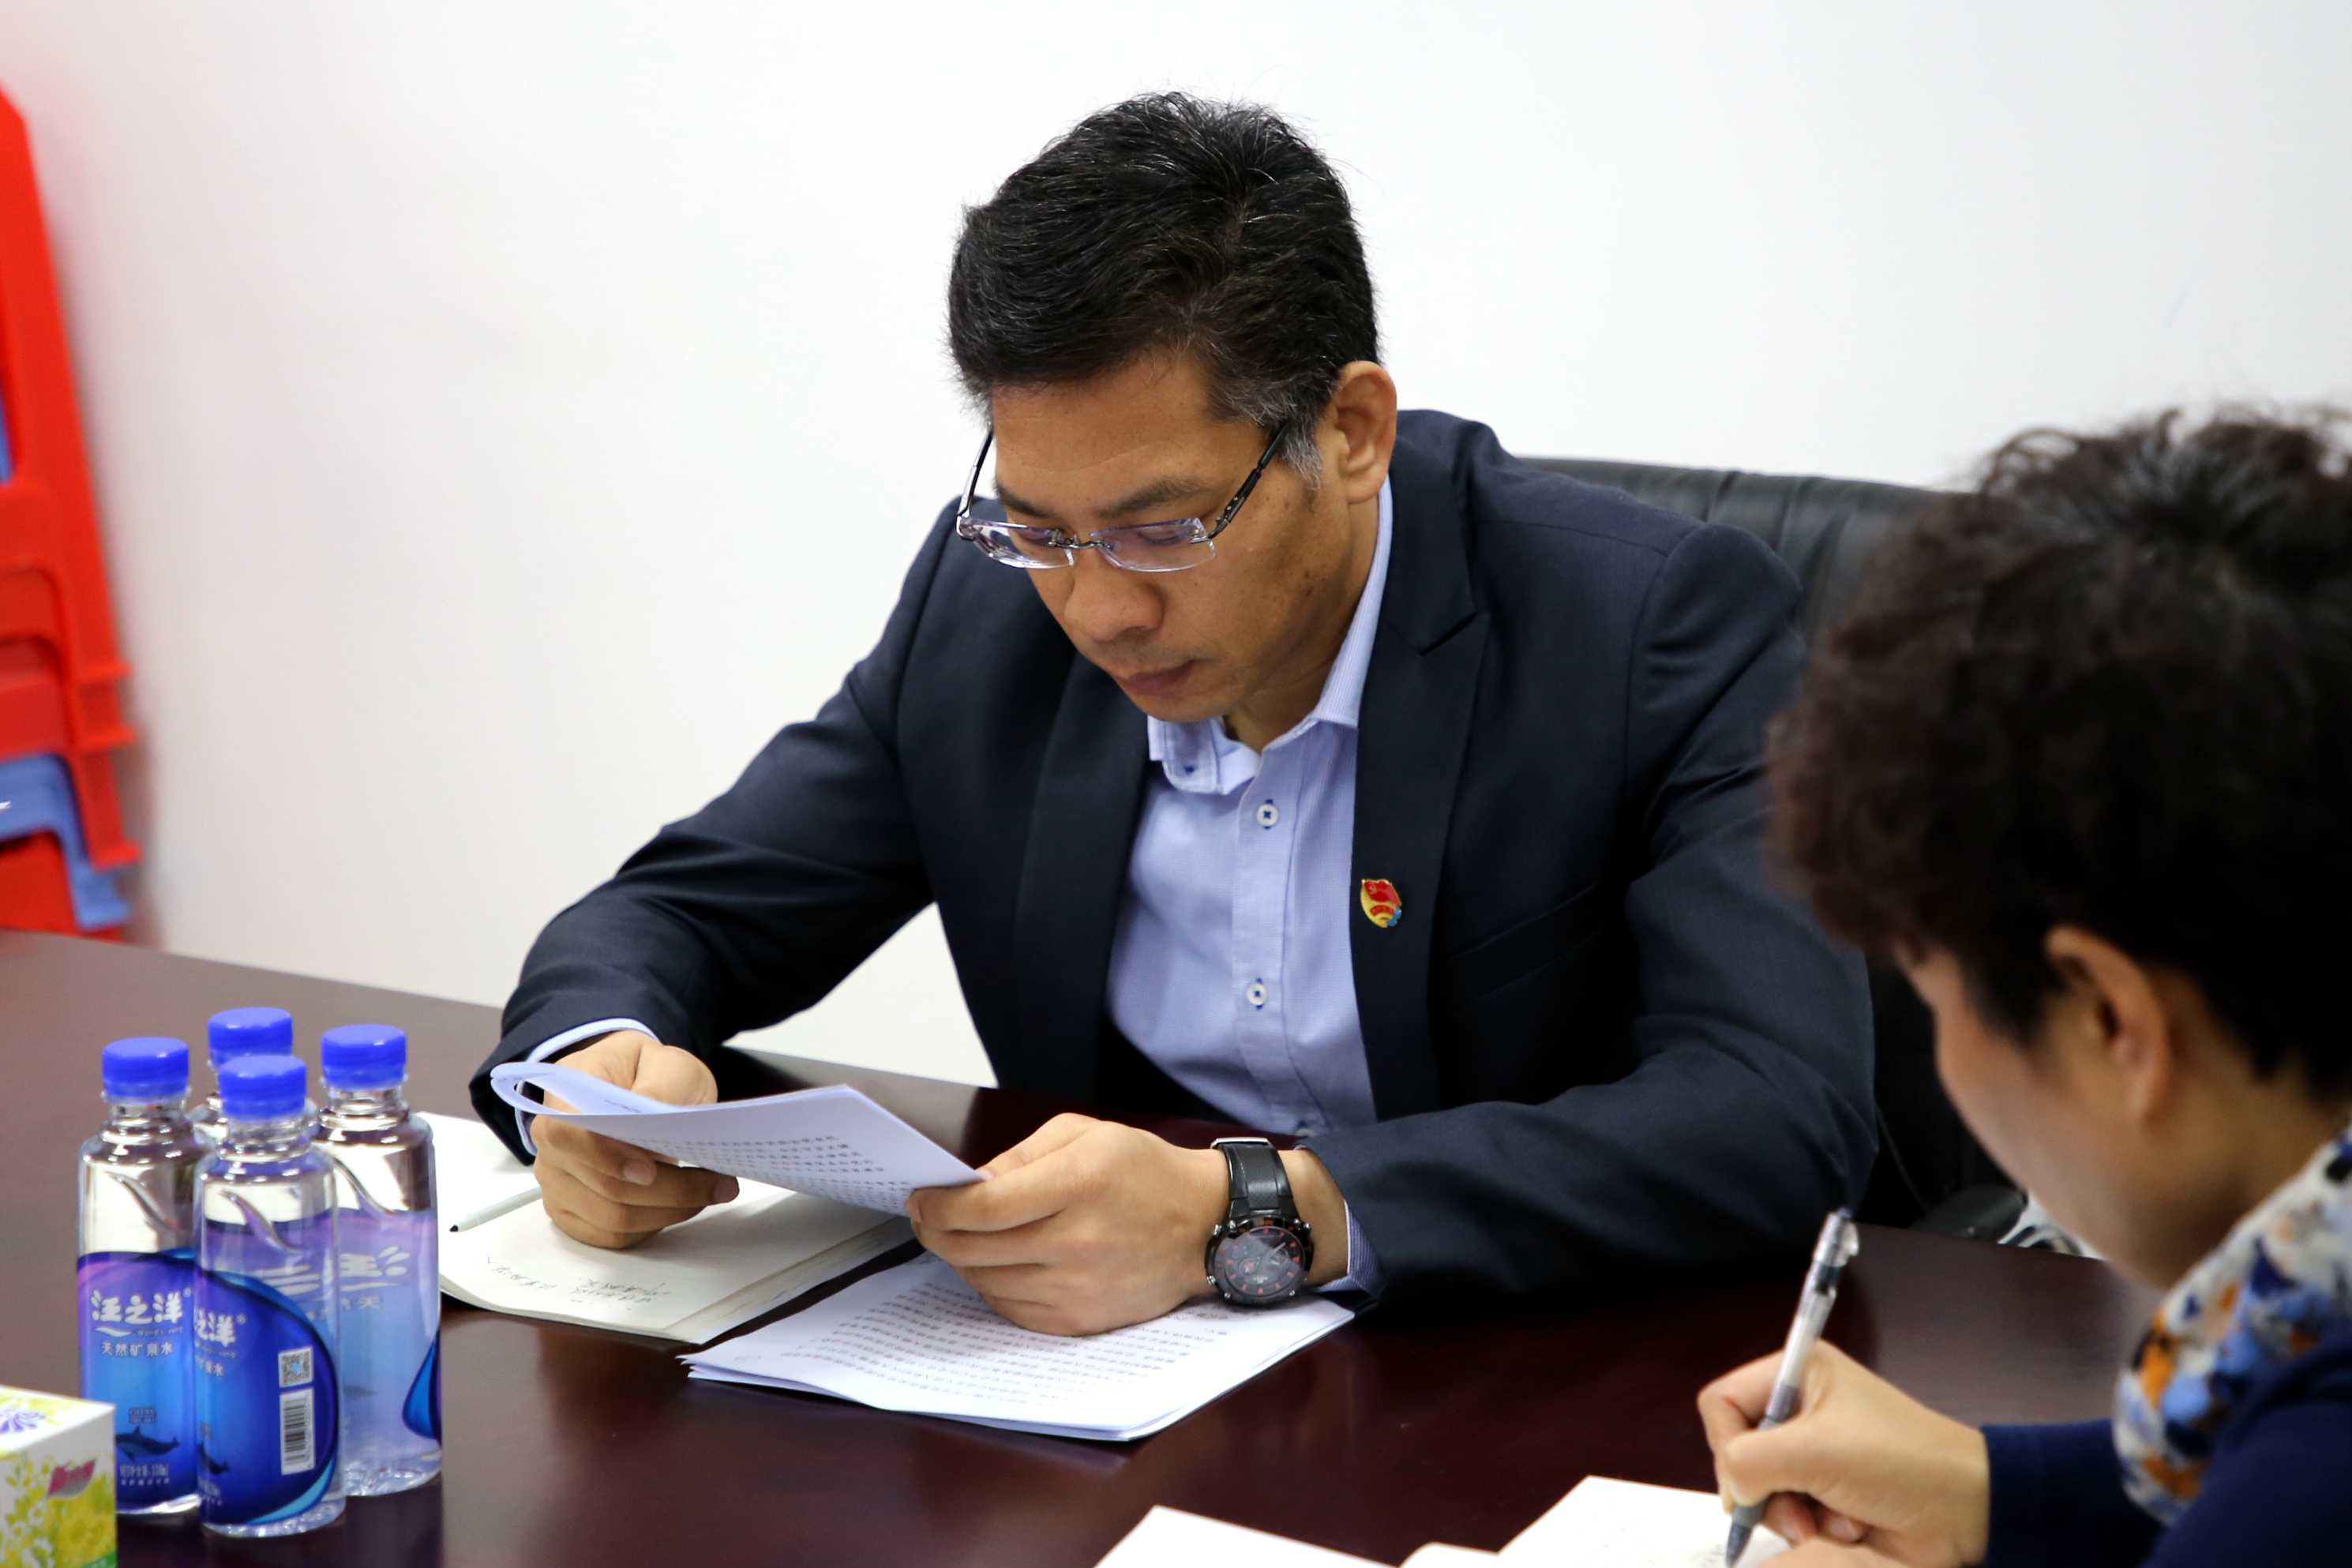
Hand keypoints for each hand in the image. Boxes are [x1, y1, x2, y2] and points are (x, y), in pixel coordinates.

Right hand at [530, 1030, 737, 1248]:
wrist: (633, 1087)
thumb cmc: (646, 1073)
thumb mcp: (667, 1064)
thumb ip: (661, 1086)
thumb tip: (653, 1116)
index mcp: (563, 1098)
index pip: (566, 1135)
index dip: (606, 1158)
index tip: (652, 1169)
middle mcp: (550, 1147)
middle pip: (604, 1187)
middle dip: (669, 1190)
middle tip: (720, 1182)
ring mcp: (558, 1184)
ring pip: (613, 1219)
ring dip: (670, 1211)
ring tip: (711, 1190)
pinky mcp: (574, 1213)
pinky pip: (613, 1236)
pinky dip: (654, 1225)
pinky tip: (681, 1205)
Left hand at [904, 1113, 1230, 1335]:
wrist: (1204, 1226)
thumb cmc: (1144, 1172)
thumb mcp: (1085, 1134)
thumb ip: (1020, 1156)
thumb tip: (967, 1186)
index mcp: (1080, 1183)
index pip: (983, 1207)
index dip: (937, 1206)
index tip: (921, 1198)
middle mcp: (1078, 1241)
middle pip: (974, 1249)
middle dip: (935, 1232)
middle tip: (926, 1218)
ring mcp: (1079, 1287)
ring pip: (986, 1282)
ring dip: (962, 1259)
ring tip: (962, 1237)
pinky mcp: (1081, 1320)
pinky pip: (1011, 1309)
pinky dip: (992, 1286)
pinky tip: (997, 1264)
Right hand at [1696, 1342, 1989, 1567]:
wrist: (1971, 1510)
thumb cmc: (1897, 1462)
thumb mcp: (1815, 1451)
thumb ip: (1750, 1462)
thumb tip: (1733, 1489)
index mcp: (1798, 1374)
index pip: (1721, 1402)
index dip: (1725, 1442)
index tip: (1748, 1476)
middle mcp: (1801, 1410)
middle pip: (1738, 1452)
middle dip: (1767, 1490)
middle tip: (1798, 1510)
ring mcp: (1814, 1455)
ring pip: (1763, 1491)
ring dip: (1796, 1515)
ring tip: (1836, 1522)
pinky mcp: (1829, 1494)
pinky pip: (1793, 1514)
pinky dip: (1816, 1528)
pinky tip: (1850, 1528)